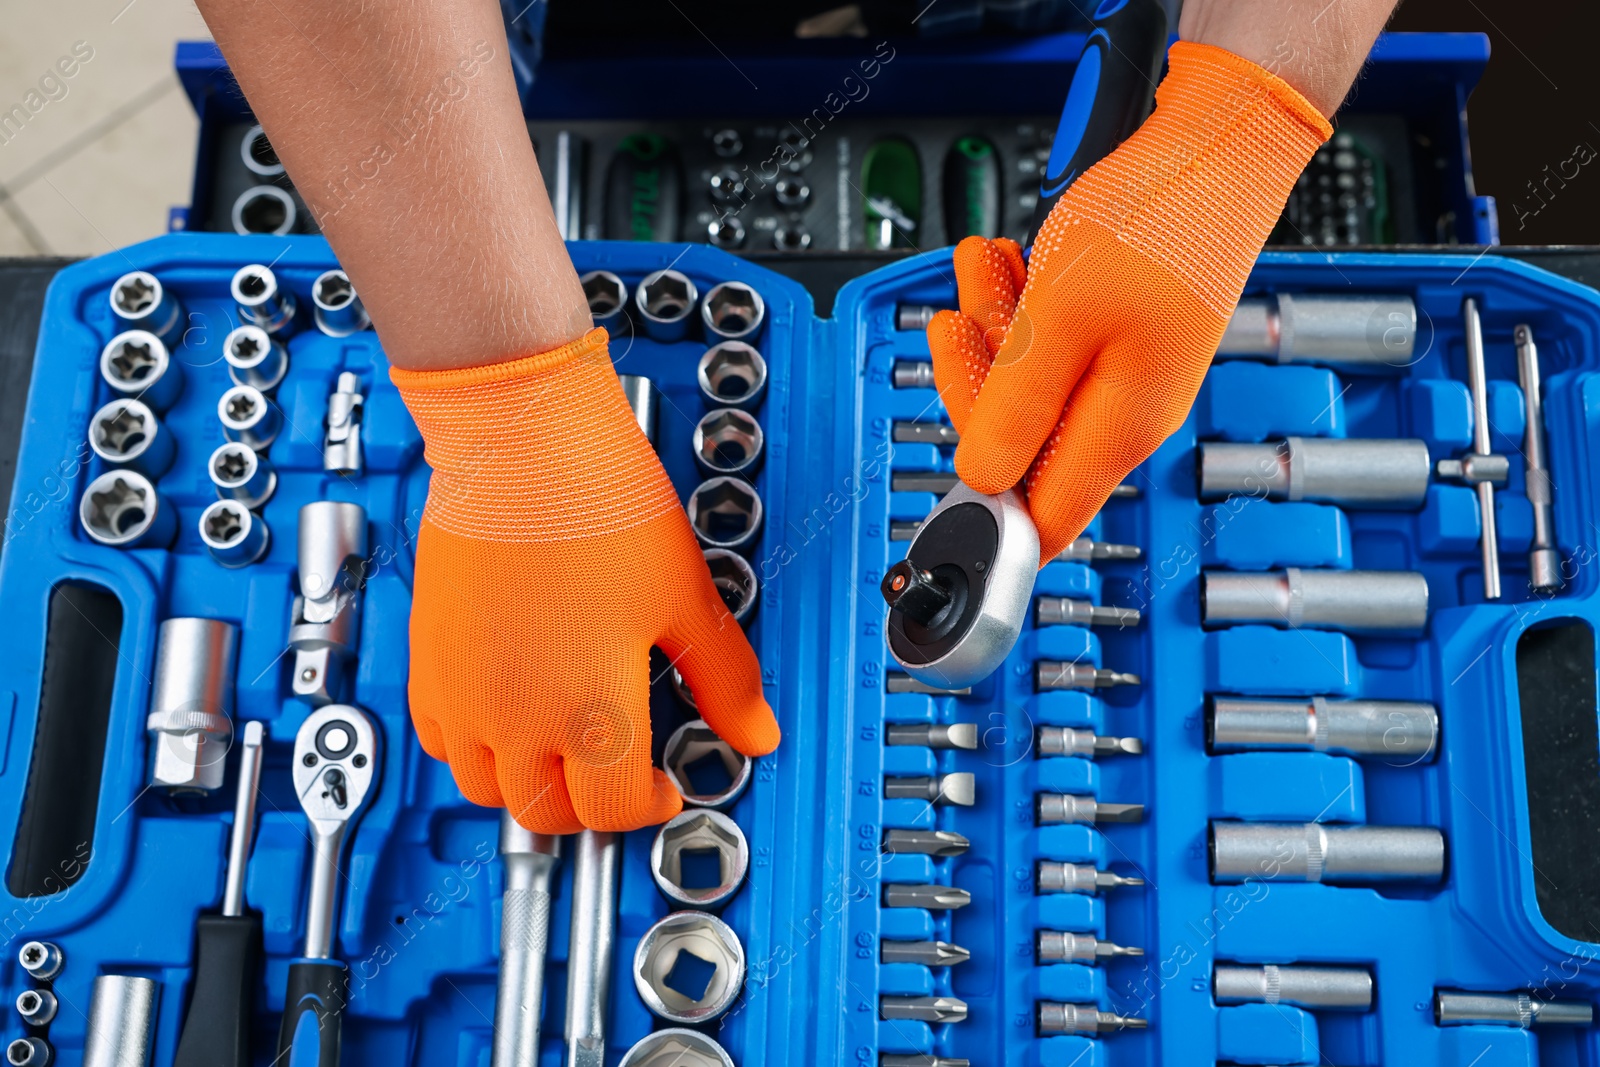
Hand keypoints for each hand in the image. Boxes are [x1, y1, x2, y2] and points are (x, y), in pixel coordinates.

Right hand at [392, 329, 779, 832]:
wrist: (523, 439)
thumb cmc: (599, 502)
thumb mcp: (686, 598)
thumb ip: (725, 680)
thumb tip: (757, 732)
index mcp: (589, 713)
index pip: (612, 811)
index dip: (648, 806)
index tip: (662, 786)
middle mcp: (514, 715)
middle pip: (545, 813)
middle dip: (590, 806)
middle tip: (620, 774)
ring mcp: (462, 692)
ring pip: (483, 788)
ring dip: (527, 785)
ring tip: (563, 749)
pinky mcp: (427, 661)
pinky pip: (439, 740)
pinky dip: (475, 747)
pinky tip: (510, 712)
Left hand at [927, 42, 1331, 561]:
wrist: (1224, 145)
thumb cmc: (1158, 219)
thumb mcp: (1058, 321)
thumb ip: (1014, 410)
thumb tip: (980, 481)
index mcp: (1117, 431)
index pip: (1040, 522)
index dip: (985, 509)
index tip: (948, 461)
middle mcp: (1127, 415)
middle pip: (1022, 446)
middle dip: (974, 381)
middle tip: (954, 321)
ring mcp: (1128, 375)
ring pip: (1032, 385)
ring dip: (992, 329)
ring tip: (978, 267)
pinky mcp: (1126, 335)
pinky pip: (1056, 345)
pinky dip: (1022, 309)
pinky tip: (1008, 265)